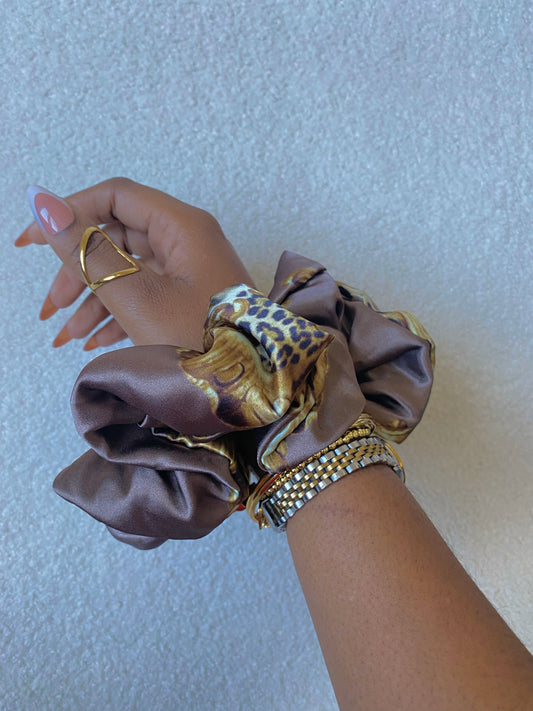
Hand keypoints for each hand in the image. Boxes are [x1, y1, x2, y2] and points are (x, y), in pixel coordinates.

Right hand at [16, 178, 253, 350]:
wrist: (255, 391)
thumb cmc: (202, 344)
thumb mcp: (137, 298)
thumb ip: (88, 251)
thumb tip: (43, 203)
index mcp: (182, 226)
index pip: (114, 197)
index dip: (68, 213)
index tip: (30, 242)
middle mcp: (188, 241)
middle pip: (118, 238)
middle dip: (77, 272)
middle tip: (48, 308)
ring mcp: (191, 272)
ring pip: (128, 272)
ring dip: (91, 301)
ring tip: (64, 337)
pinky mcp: (191, 300)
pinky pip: (145, 295)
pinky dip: (117, 315)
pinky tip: (93, 342)